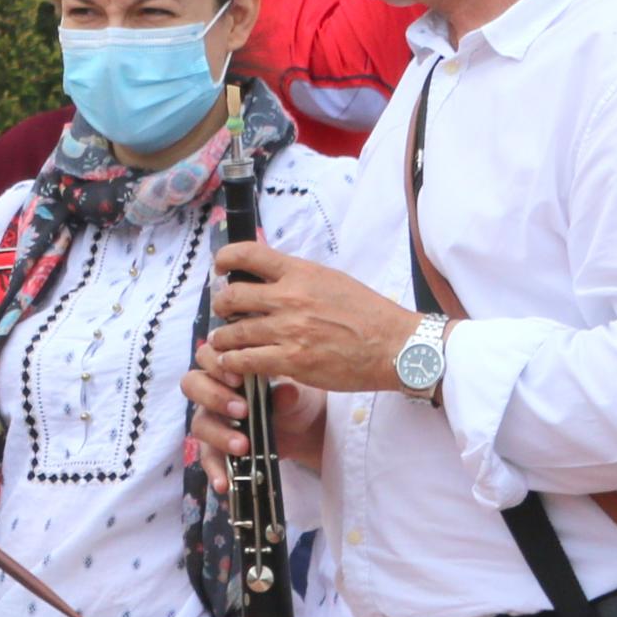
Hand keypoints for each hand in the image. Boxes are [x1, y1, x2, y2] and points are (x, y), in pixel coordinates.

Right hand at [182, 342, 327, 478]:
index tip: (238, 378)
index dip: (215, 364)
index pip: (207, 355)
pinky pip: (208, 458)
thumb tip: (286, 392)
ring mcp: (212, 420)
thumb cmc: (293, 399)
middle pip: (192, 386)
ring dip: (219, 435)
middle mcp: (212, 391)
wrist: (303, 429)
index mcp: (228, 368)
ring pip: (199, 423)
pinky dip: (215, 471)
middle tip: (242, 410)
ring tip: (243, 446)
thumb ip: (289, 393)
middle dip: (214, 397)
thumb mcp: (297, 394)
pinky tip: (224, 485)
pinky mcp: (216, 448)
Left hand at [207, 240, 419, 396]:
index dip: (225, 259)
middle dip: (220, 305)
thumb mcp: (332, 281)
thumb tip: (268, 276)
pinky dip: (233, 362)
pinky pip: (245, 361)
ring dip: (223, 338)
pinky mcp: (292, 360)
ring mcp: (289, 331)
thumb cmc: (368, 314)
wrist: (396, 346)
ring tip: (224, 342)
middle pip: (231, 296)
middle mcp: (289, 298)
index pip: (248, 253)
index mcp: (300, 273)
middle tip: (223, 312)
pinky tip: (233, 363)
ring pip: (232, 332)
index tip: (220, 268)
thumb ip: (298, 278)